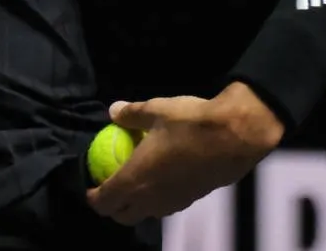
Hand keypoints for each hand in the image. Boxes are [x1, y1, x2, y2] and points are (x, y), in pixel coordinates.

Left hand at [85, 84, 284, 224]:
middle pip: (122, 216)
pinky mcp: (191, 200)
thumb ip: (131, 114)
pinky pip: (165, 208)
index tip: (90, 184)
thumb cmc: (190, 123)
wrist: (234, 136)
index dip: (92, 197)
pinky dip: (156, 200)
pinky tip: (161, 178)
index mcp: (135, 179)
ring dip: (135, 204)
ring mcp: (172, 203)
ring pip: (146, 214)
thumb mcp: (156, 110)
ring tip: (135, 181)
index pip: (104, 203)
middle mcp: (151, 198)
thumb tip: (113, 111)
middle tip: (110, 184)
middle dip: (112, 206)